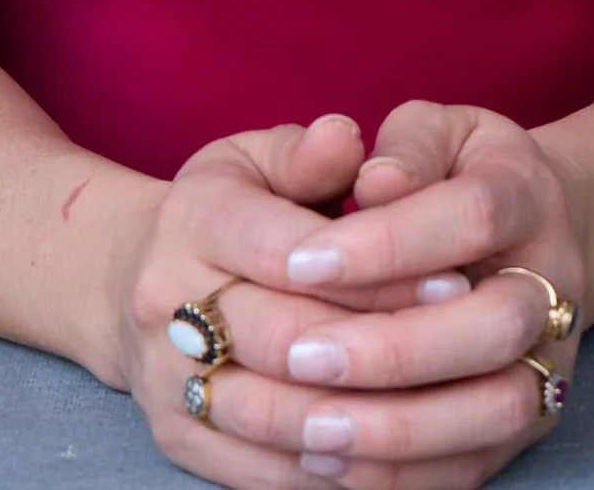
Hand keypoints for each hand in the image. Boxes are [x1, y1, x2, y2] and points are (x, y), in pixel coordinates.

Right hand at [111, 111, 477, 485]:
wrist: (132, 280)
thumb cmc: (228, 210)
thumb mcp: (257, 159)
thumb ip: (307, 152)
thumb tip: (345, 137)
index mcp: (193, 218)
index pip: (288, 251)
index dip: (375, 270)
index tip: (454, 278)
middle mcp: (166, 301)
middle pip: (283, 340)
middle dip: (380, 346)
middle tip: (461, 349)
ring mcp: (165, 379)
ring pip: (273, 416)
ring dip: (363, 420)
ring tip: (440, 409)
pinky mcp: (179, 441)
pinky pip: (262, 473)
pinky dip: (330, 472)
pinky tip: (393, 453)